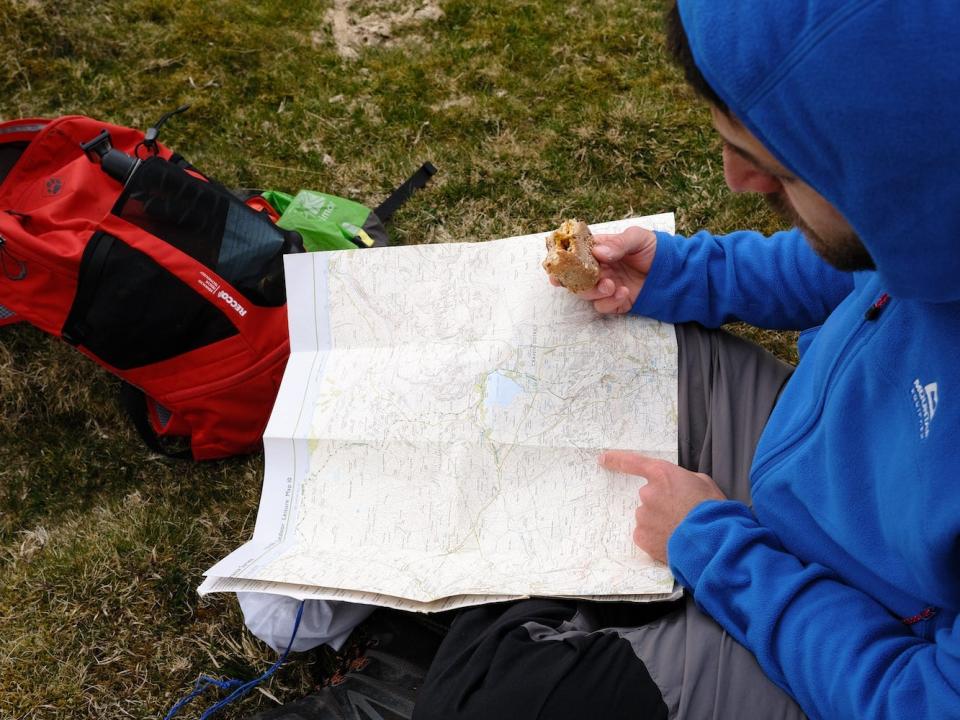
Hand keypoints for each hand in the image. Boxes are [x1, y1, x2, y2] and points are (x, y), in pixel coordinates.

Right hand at [550, 226, 657, 312]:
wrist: (675, 271)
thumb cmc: (654, 249)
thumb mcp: (638, 238)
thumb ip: (618, 243)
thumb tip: (598, 252)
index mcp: (599, 250)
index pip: (575, 255)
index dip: (563, 261)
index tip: (556, 268)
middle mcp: (599, 269)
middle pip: (575, 277)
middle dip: (575, 281)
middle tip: (584, 280)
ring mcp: (606, 286)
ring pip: (586, 293)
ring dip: (594, 291)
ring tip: (611, 285)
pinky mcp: (615, 302)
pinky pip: (602, 306)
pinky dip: (609, 302)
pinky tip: (623, 292)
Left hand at [599, 450, 726, 562]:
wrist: (713, 541)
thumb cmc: (712, 510)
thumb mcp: (702, 482)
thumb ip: (682, 479)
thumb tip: (677, 485)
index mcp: (661, 474)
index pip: (632, 462)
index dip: (616, 459)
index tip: (603, 459)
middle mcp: (647, 493)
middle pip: (648, 496)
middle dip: (662, 503)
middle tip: (682, 513)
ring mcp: (642, 516)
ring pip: (647, 516)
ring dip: (659, 521)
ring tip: (681, 529)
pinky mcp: (641, 537)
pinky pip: (645, 534)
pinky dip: (656, 537)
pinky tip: (672, 540)